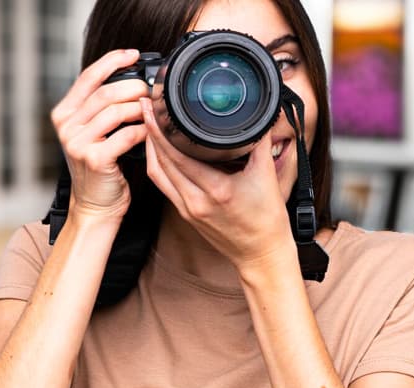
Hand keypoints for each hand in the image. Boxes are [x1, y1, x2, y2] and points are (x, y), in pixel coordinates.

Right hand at [51, 49, 149, 220]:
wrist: (96, 205)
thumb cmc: (101, 167)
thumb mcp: (93, 132)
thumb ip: (102, 108)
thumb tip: (133, 80)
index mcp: (65, 114)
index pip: (88, 77)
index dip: (112, 61)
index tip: (132, 54)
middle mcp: (66, 126)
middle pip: (106, 92)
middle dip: (134, 87)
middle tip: (150, 91)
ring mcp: (77, 143)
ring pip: (117, 111)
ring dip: (140, 109)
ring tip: (151, 112)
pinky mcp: (94, 159)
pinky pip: (126, 135)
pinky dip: (143, 131)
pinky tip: (150, 133)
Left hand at [140, 97, 295, 269]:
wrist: (261, 255)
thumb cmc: (267, 222)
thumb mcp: (267, 176)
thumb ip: (260, 143)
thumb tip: (261, 117)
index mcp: (216, 191)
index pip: (177, 155)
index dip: (160, 129)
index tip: (153, 106)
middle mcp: (195, 201)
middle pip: (160, 161)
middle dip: (149, 131)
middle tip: (145, 106)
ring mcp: (187, 209)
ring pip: (157, 174)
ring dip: (150, 148)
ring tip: (148, 123)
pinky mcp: (185, 214)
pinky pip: (164, 184)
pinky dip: (158, 164)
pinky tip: (159, 150)